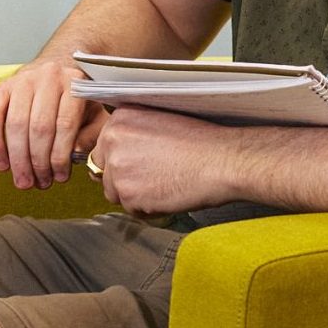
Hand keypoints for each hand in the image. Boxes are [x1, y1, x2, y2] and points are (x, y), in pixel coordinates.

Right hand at [0, 58, 106, 189]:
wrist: (58, 65)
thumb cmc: (77, 98)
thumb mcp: (95, 115)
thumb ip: (90, 136)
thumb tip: (73, 154)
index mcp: (74, 83)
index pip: (65, 124)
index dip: (60, 156)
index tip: (59, 177)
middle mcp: (48, 77)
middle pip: (39, 126)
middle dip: (38, 161)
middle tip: (38, 184)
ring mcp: (22, 80)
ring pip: (16, 124)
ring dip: (18, 158)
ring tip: (23, 181)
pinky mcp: (2, 86)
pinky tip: (1, 165)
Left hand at [84, 106, 238, 216]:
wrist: (222, 161)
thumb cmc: (201, 141)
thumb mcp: (158, 121)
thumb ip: (132, 133)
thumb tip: (118, 154)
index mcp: (119, 118)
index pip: (104, 148)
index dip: (123, 160)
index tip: (142, 163)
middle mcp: (112, 139)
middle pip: (104, 171)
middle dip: (125, 179)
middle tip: (155, 177)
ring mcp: (118, 167)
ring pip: (114, 192)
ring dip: (135, 195)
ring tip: (164, 185)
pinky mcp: (128, 193)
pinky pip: (130, 209)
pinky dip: (148, 209)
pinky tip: (168, 195)